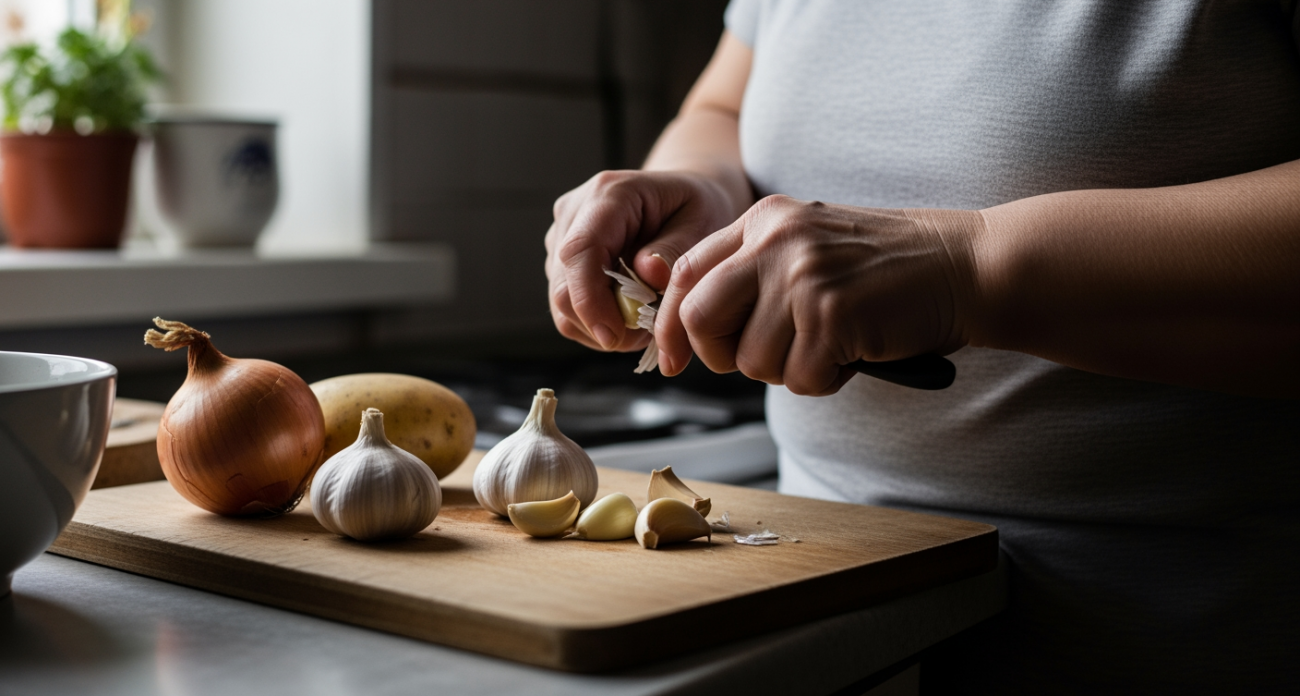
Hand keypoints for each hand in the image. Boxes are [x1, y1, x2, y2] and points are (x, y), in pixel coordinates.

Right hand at [545, 170, 739, 350]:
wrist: (680, 200)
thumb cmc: (693, 209)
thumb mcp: (702, 222)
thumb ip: (675, 250)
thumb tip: (649, 275)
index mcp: (608, 195)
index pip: (580, 251)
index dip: (589, 300)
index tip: (614, 336)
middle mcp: (573, 213)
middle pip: (564, 285)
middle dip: (600, 323)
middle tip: (646, 333)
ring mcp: (561, 239)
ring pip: (561, 304)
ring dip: (600, 326)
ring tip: (643, 319)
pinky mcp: (560, 263)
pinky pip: (567, 309)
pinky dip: (596, 323)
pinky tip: (628, 313)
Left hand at [654, 195, 983, 394]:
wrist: (968, 265)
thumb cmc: (892, 269)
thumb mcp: (811, 247)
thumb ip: (757, 273)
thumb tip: (697, 330)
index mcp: (764, 220)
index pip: (686, 273)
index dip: (672, 324)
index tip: (674, 359)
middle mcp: (774, 240)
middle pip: (700, 318)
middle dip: (723, 355)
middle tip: (769, 358)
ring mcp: (802, 275)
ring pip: (751, 359)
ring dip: (789, 370)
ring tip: (832, 344)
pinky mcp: (831, 314)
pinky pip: (799, 379)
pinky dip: (825, 381)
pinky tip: (854, 352)